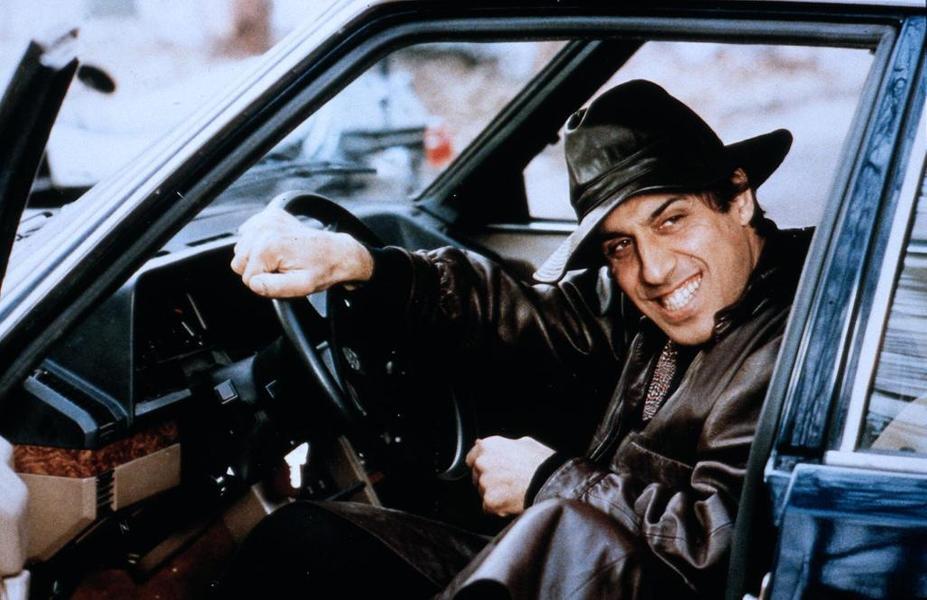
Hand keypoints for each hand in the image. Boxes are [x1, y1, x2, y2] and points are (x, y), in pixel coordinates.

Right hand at [230, 207, 373, 296]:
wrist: (336, 252)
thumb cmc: (321, 269)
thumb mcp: (301, 286)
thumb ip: (274, 287)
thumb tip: (254, 283)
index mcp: (271, 246)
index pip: (247, 276)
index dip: (262, 283)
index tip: (281, 278)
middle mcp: (265, 229)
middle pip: (239, 261)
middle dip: (257, 269)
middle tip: (280, 269)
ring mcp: (266, 219)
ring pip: (241, 248)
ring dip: (256, 256)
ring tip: (280, 258)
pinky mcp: (269, 215)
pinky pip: (247, 234)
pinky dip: (257, 242)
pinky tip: (276, 247)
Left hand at [466, 436, 554, 516]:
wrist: (551, 480)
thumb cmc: (541, 462)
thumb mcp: (524, 443)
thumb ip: (503, 445)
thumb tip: (490, 446)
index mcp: (488, 446)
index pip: (471, 459)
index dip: (482, 467)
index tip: (492, 472)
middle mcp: (482, 463)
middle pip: (477, 477)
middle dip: (489, 481)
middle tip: (507, 483)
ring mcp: (485, 483)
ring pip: (483, 493)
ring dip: (494, 495)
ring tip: (513, 492)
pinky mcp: (490, 501)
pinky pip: (489, 508)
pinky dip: (499, 508)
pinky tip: (512, 501)